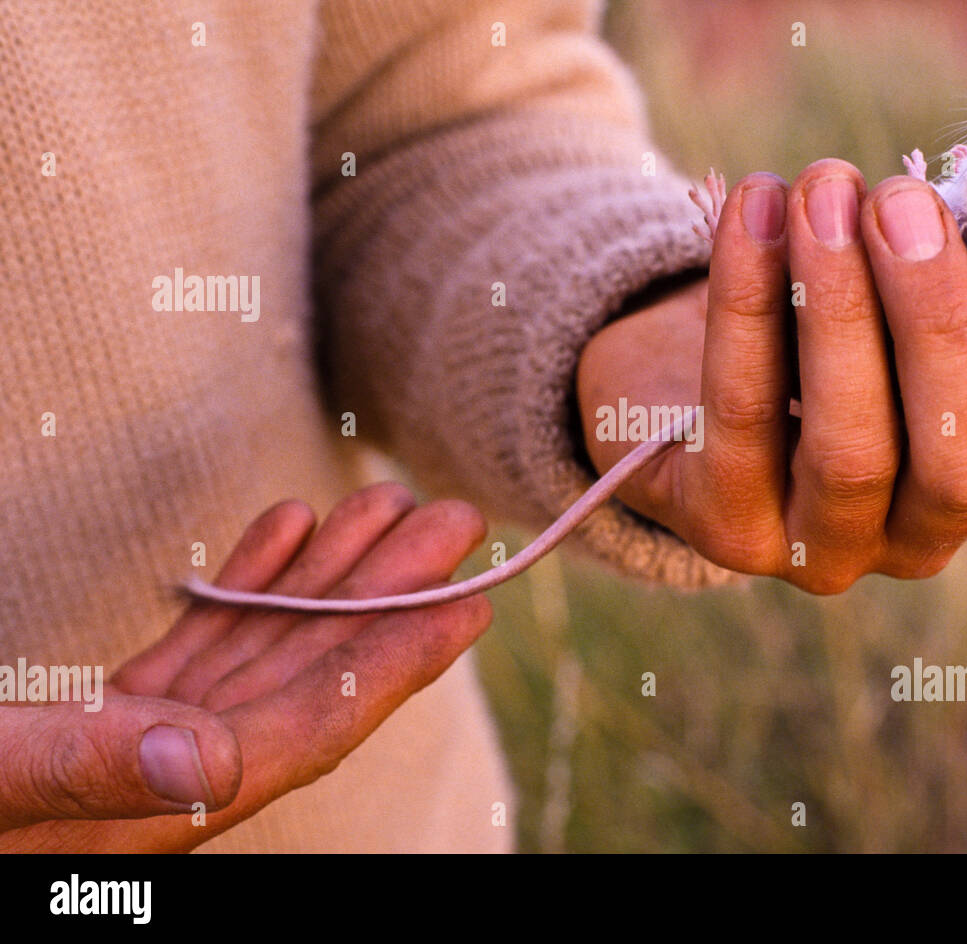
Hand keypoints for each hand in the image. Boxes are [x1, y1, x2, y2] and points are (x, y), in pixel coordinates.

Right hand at [0, 484, 490, 850]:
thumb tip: (209, 765)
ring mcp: (147, 742)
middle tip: (451, 517)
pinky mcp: (112, 715)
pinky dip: (249, 583)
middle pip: (307, 675)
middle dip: (385, 595)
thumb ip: (85, 772)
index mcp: (166, 802)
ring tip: (385, 506)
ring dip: (329, 575)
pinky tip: (289, 530)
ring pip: (264, 649)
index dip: (396, 665)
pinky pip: (205, 643)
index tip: (471, 603)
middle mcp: (175, 775)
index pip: (310, 728)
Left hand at [577, 159, 966, 591]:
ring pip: (854, 450)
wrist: (692, 382)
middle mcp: (924, 537)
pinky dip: (747, 301)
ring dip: (842, 307)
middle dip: (941, 323)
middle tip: (899, 202)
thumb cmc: (835, 318)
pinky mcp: (730, 527)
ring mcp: (825, 547)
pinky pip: (743, 415)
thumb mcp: (907, 291)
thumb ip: (956, 262)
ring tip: (824, 191)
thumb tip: (959, 204)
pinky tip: (756, 209)